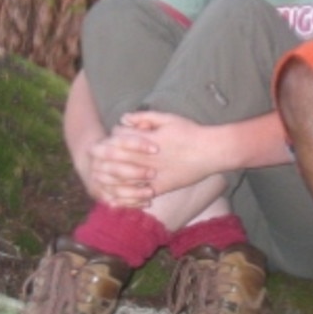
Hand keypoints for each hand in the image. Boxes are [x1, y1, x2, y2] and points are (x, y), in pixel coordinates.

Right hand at [82, 130, 157, 207]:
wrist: (99, 162)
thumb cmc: (122, 145)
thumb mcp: (129, 133)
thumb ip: (136, 124)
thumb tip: (139, 122)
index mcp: (101, 145)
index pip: (119, 142)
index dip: (137, 144)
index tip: (156, 149)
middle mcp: (96, 163)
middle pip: (115, 168)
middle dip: (135, 172)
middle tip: (153, 173)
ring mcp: (96, 180)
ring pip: (114, 188)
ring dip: (133, 191)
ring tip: (151, 192)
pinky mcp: (101, 194)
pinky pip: (115, 201)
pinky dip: (131, 203)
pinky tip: (146, 202)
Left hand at [116, 110, 231, 195]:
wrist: (210, 151)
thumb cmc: (190, 132)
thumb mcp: (168, 118)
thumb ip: (144, 116)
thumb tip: (123, 118)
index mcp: (146, 140)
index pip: (117, 138)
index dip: (111, 139)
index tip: (112, 141)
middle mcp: (146, 158)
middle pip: (115, 159)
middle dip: (106, 159)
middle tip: (102, 161)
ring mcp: (153, 174)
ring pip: (123, 179)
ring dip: (112, 179)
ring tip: (106, 179)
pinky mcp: (161, 187)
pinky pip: (139, 194)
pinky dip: (127, 196)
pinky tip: (119, 197)